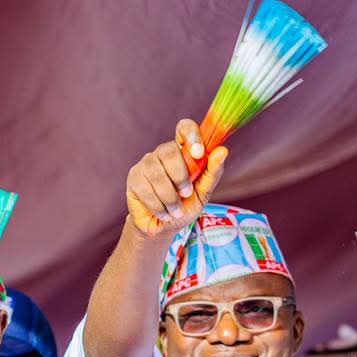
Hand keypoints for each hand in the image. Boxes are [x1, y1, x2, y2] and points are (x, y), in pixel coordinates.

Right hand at [125, 119, 226, 236]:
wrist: (164, 228)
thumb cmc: (185, 206)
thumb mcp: (203, 192)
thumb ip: (212, 172)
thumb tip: (222, 150)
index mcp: (182, 151)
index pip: (184, 128)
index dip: (191, 135)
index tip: (198, 153)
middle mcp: (162, 153)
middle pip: (170, 152)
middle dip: (181, 178)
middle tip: (186, 194)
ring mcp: (145, 164)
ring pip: (157, 173)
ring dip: (170, 197)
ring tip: (175, 210)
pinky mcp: (134, 178)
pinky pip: (146, 188)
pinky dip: (158, 205)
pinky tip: (162, 212)